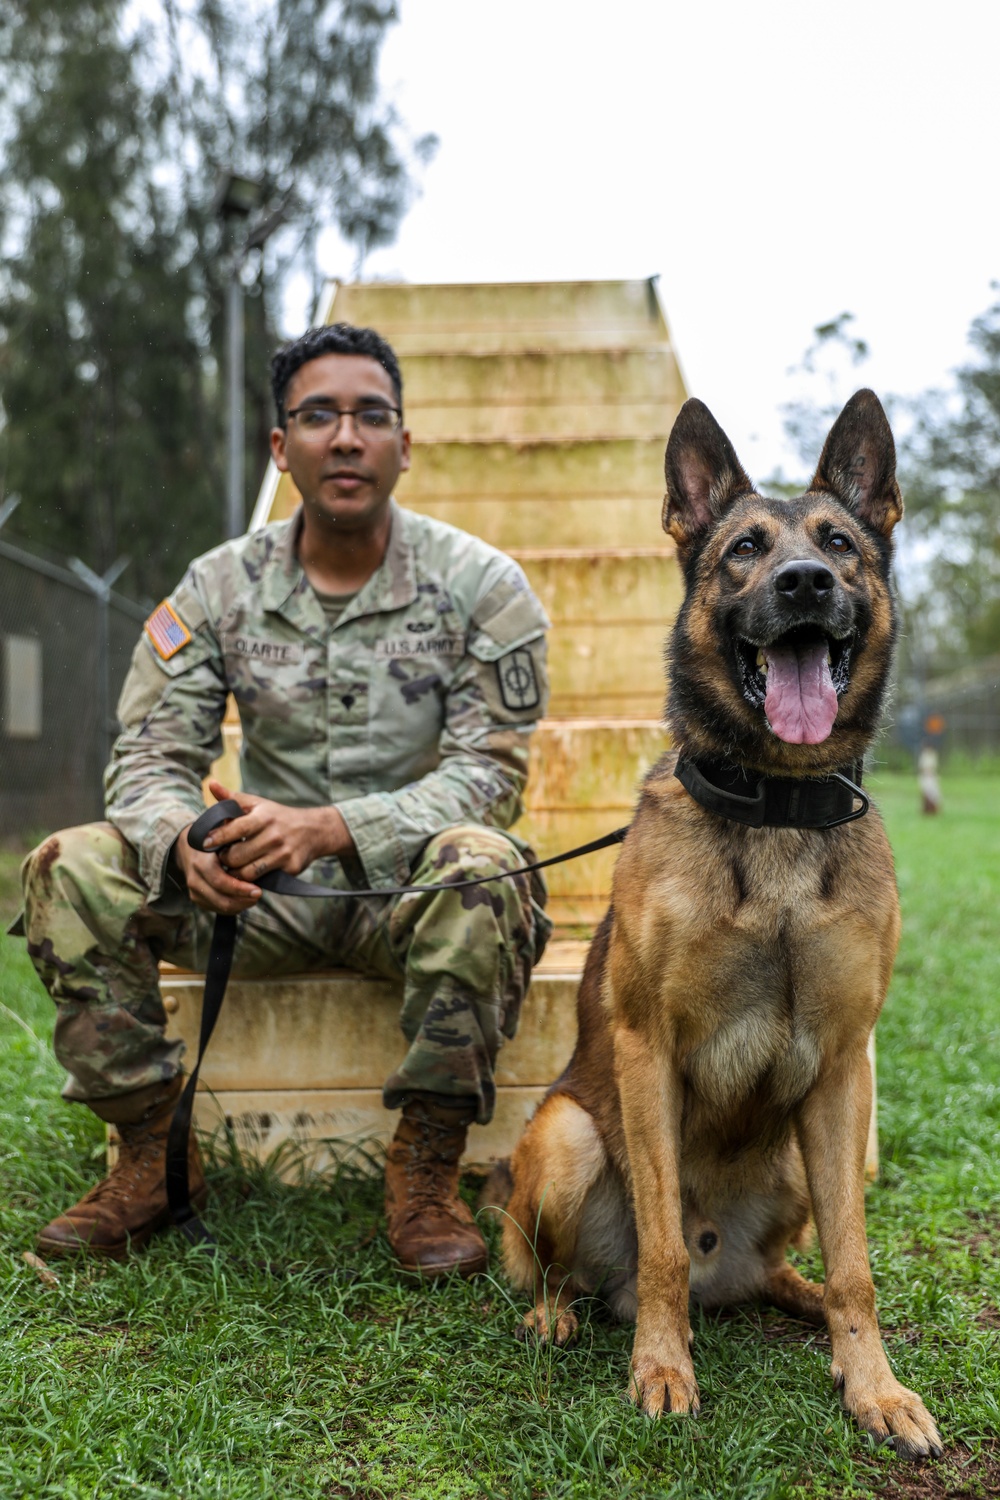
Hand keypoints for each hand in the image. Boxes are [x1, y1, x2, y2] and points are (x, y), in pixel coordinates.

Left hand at [173, 783, 354, 914]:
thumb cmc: (277, 816)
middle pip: (237, 856)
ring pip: (248, 872)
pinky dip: (253, 879)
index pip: (236, 829)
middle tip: (223, 857)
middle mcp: (274, 835)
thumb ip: (231, 798)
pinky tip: (250, 873)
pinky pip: (263, 879)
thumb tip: (210, 784)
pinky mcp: (291, 868)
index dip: (218, 837)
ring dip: (236, 872)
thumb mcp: (257, 804)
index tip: (204, 843)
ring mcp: (283, 853)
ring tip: (233, 867)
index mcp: (263, 817)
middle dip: (225, 859)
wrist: (314, 830)